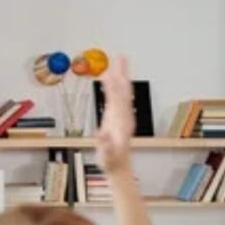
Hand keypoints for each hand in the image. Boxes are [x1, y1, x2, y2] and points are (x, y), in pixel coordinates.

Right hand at [95, 55, 135, 176]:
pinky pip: (116, 98)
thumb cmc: (111, 162)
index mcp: (121, 122)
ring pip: (121, 92)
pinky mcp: (117, 118)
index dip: (113, 85)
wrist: (119, 167)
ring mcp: (122, 116)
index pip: (117, 99)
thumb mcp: (107, 155)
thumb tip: (101, 133)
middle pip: (123, 90)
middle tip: (121, 56)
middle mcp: (124, 116)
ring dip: (120, 77)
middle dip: (122, 73)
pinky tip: (110, 80)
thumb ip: (104, 144)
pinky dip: (113, 87)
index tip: (110, 72)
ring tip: (116, 63)